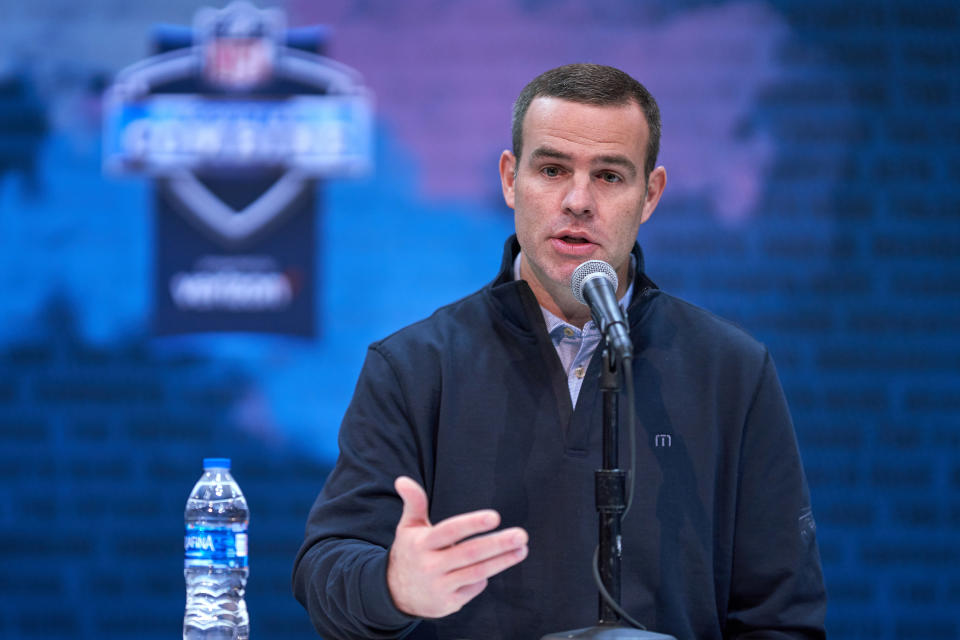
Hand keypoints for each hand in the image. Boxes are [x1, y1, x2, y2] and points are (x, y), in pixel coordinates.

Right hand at [386, 476, 528, 618]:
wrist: (394, 593)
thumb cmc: (410, 551)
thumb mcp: (408, 527)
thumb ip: (414, 502)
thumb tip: (402, 479)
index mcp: (422, 543)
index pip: (450, 531)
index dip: (472, 524)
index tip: (495, 517)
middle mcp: (430, 565)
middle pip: (470, 554)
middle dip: (498, 544)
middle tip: (521, 535)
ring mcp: (439, 586)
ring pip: (477, 573)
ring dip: (502, 561)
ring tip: (522, 549)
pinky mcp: (447, 603)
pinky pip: (473, 588)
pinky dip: (484, 577)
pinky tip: (494, 565)